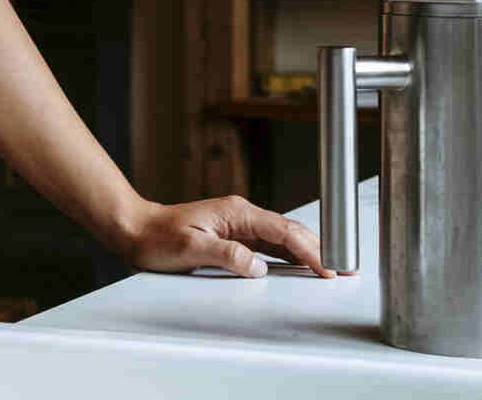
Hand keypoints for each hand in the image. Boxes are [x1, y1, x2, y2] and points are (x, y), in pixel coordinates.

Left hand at [119, 194, 334, 278]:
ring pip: (282, 237)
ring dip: (307, 252)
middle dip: (319, 248)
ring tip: (332, 267)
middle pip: (290, 231)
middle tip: (345, 268)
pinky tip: (301, 265)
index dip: (310, 249)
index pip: (283, 231)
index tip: (329, 265)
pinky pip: (269, 244)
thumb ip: (228, 256)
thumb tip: (259, 266)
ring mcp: (239, 223)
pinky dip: (289, 254)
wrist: (136, 229)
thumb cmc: (158, 238)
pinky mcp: (234, 234)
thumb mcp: (191, 249)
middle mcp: (241, 214)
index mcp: (237, 213)